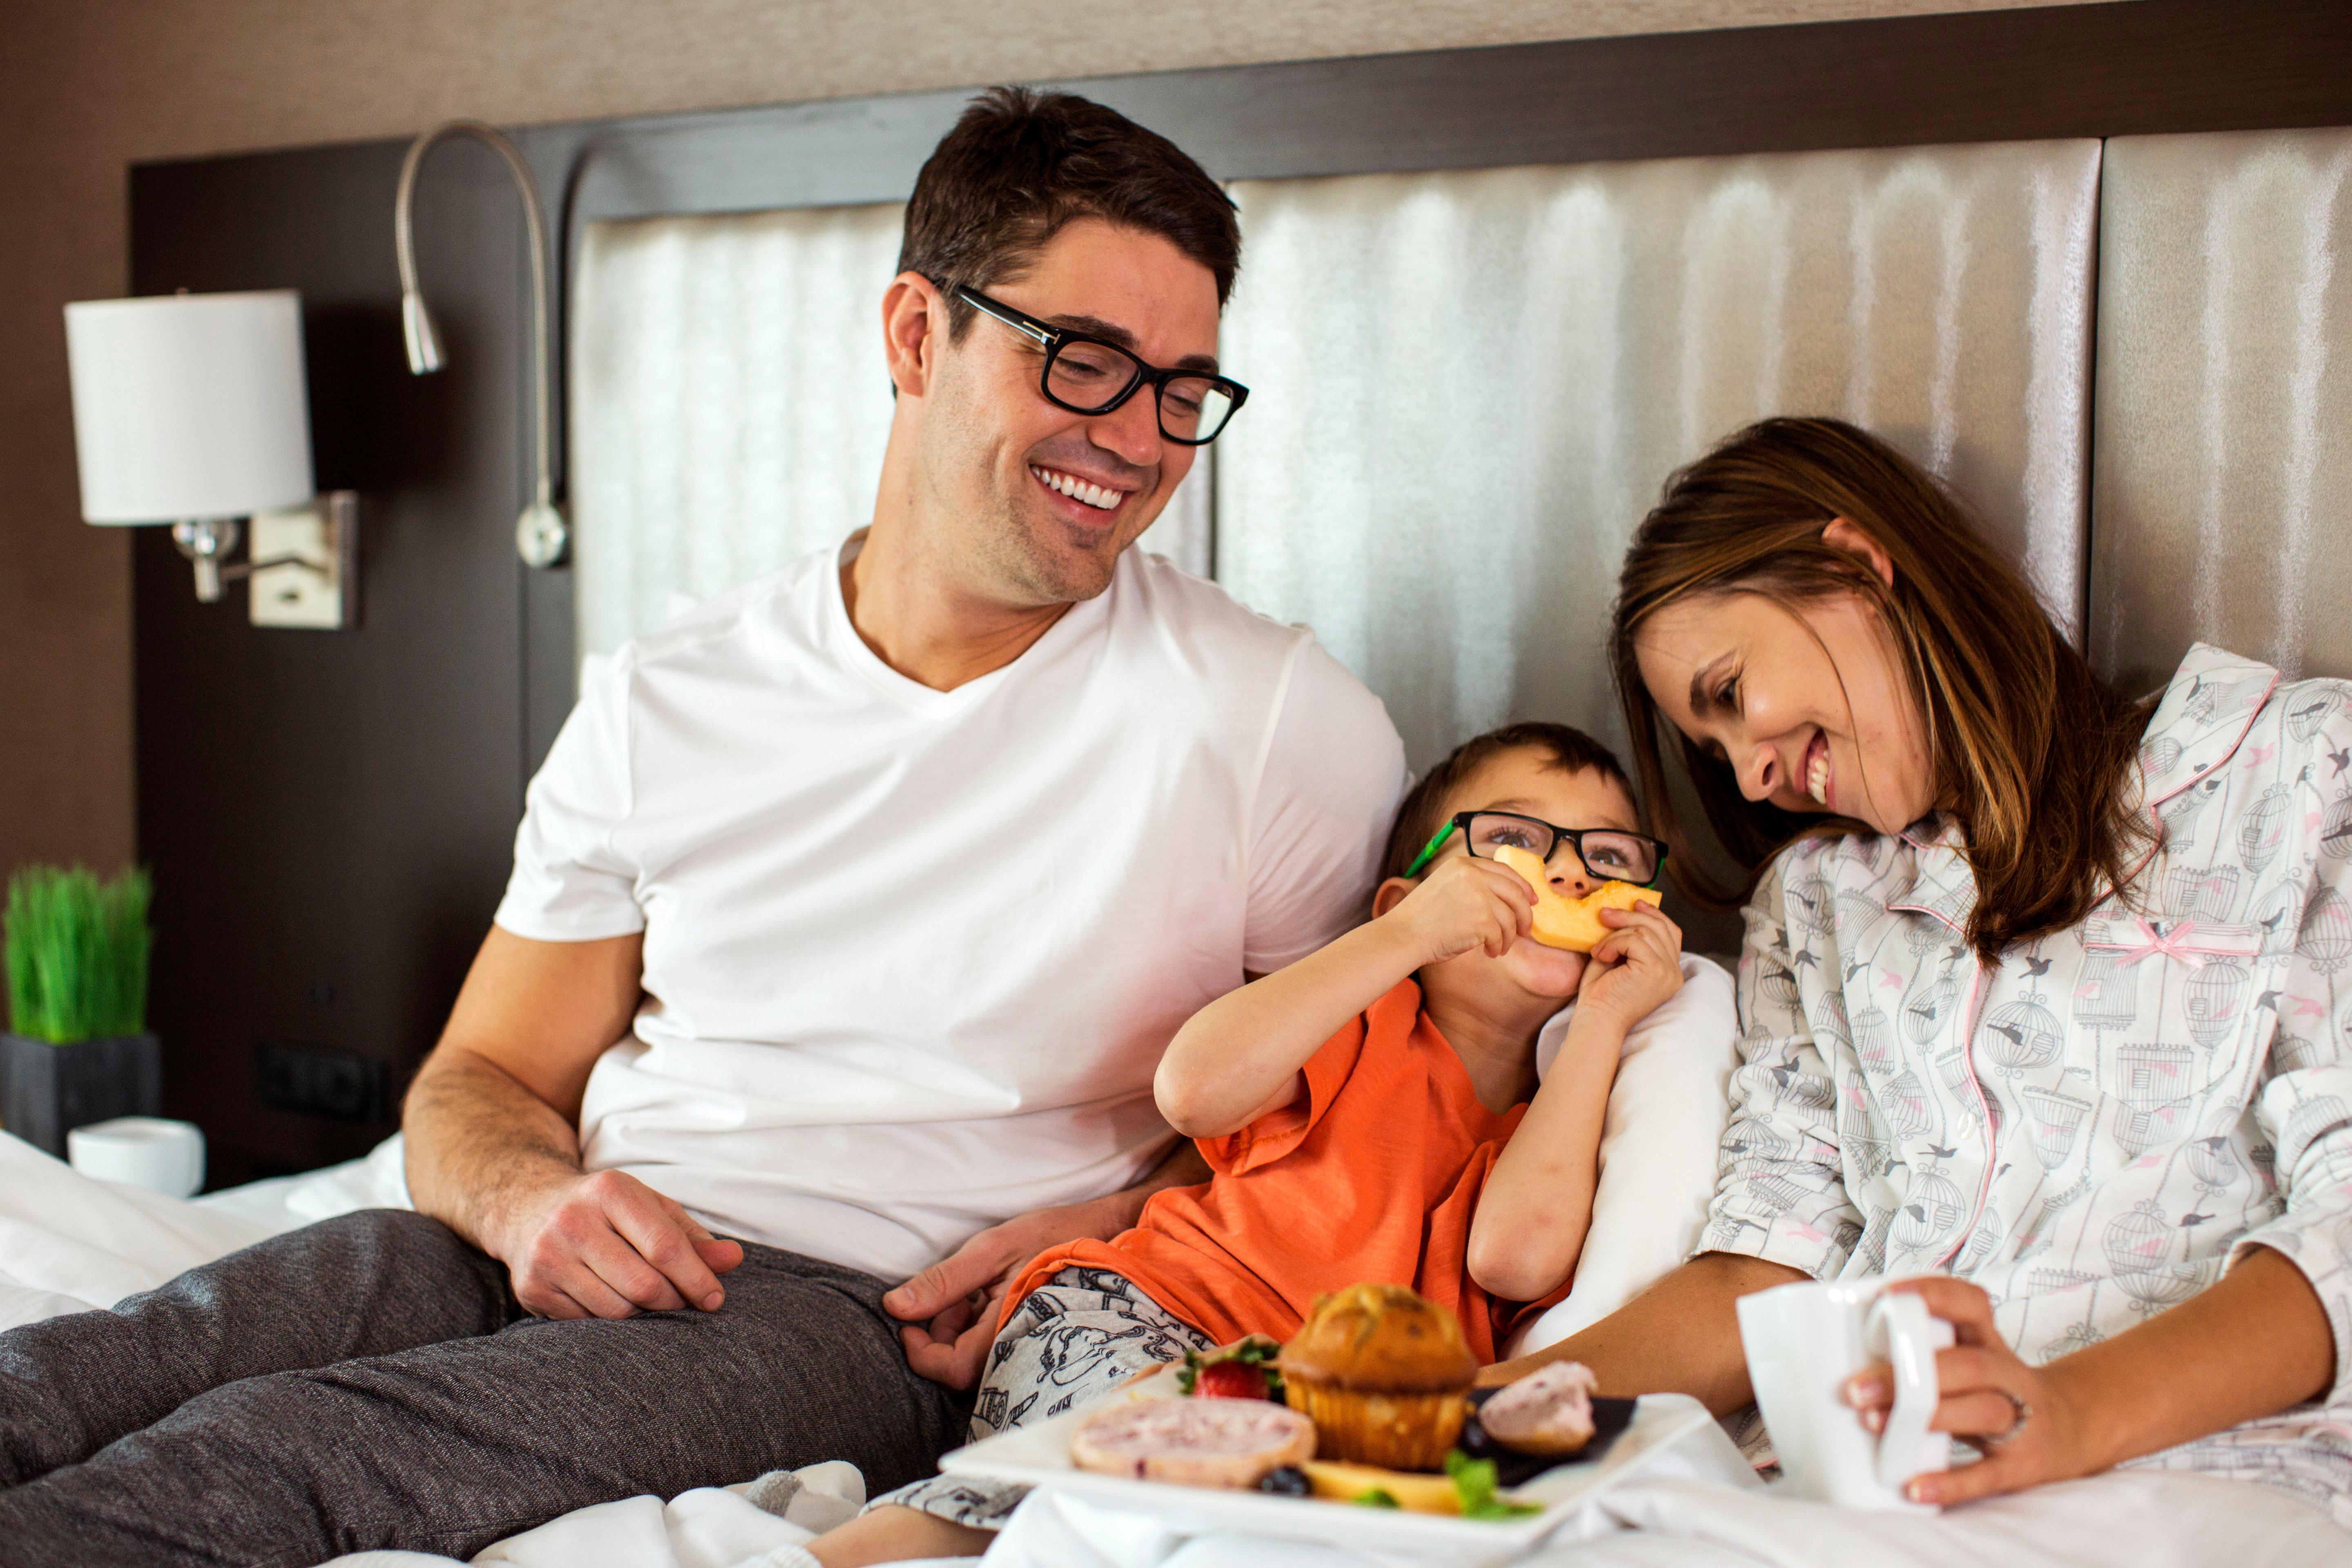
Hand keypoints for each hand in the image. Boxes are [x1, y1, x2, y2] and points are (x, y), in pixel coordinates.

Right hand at [487, 1167, 743, 1319]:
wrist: (528, 1207)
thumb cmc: (605, 1210)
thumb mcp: (650, 1208)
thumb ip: (693, 1236)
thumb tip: (733, 1259)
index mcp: (610, 1191)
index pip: (664, 1247)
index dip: (697, 1278)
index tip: (715, 1298)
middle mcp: (573, 1221)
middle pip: (643, 1285)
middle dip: (672, 1300)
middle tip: (681, 1300)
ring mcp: (548, 1256)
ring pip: (616, 1310)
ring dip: (642, 1313)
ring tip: (646, 1298)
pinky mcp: (532, 1288)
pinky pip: (587, 1323)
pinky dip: (609, 1320)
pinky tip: (610, 1299)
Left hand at [885, 1196, 1131, 1388]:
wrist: (1106, 1233)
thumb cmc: (1053, 1236)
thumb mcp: (991, 1249)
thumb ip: (944, 1281)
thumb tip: (895, 1306)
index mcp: (1007, 1330)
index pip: (951, 1369)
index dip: (920, 1352)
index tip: (905, 1323)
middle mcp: (1018, 1348)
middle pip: (959, 1367)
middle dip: (939, 1333)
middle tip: (949, 1294)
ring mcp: (1025, 1345)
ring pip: (973, 1356)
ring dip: (958, 1327)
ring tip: (972, 1289)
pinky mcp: (1029, 1337)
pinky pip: (991, 1346)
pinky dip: (976, 1324)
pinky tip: (987, 1295)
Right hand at [1384, 853, 1535, 965]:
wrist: (1403, 936)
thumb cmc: (1422, 919)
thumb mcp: (1447, 888)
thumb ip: (1473, 886)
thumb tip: (1509, 900)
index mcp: (1463, 864)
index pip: (1504, 870)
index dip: (1523, 886)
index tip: (1532, 900)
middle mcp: (1473, 875)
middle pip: (1516, 892)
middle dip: (1525, 914)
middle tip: (1524, 931)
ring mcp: (1478, 895)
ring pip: (1510, 918)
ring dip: (1508, 937)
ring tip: (1499, 948)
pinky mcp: (1482, 918)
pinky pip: (1501, 935)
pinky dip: (1498, 947)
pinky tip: (1489, 953)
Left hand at [1574, 901, 1683, 1030]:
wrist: (1595, 1020)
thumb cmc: (1601, 995)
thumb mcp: (1619, 960)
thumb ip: (1628, 940)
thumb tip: (1624, 910)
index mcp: (1669, 972)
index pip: (1671, 933)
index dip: (1655, 915)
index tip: (1635, 903)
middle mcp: (1674, 973)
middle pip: (1659, 927)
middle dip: (1629, 916)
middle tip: (1604, 914)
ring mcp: (1667, 972)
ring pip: (1645, 931)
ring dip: (1615, 934)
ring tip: (1598, 949)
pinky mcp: (1655, 970)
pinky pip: (1635, 940)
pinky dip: (1613, 943)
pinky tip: (1601, 956)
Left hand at [1843, 1278, 2095, 1504]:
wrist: (2073, 1430)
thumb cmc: (1997, 1390)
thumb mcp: (1972, 1359)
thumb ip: (1926, 1352)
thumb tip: (1841, 1352)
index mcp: (1991, 1343)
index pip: (1972, 1305)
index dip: (1935, 1294)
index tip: (1887, 1297)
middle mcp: (2011, 1376)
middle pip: (1970, 1365)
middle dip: (1912, 1373)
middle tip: (1855, 1387)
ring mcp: (2022, 1422)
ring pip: (1984, 1410)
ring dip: (1928, 1417)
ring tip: (1873, 1423)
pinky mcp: (2023, 1466)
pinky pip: (1988, 1475)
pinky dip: (1951, 1482)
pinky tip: (1914, 1487)